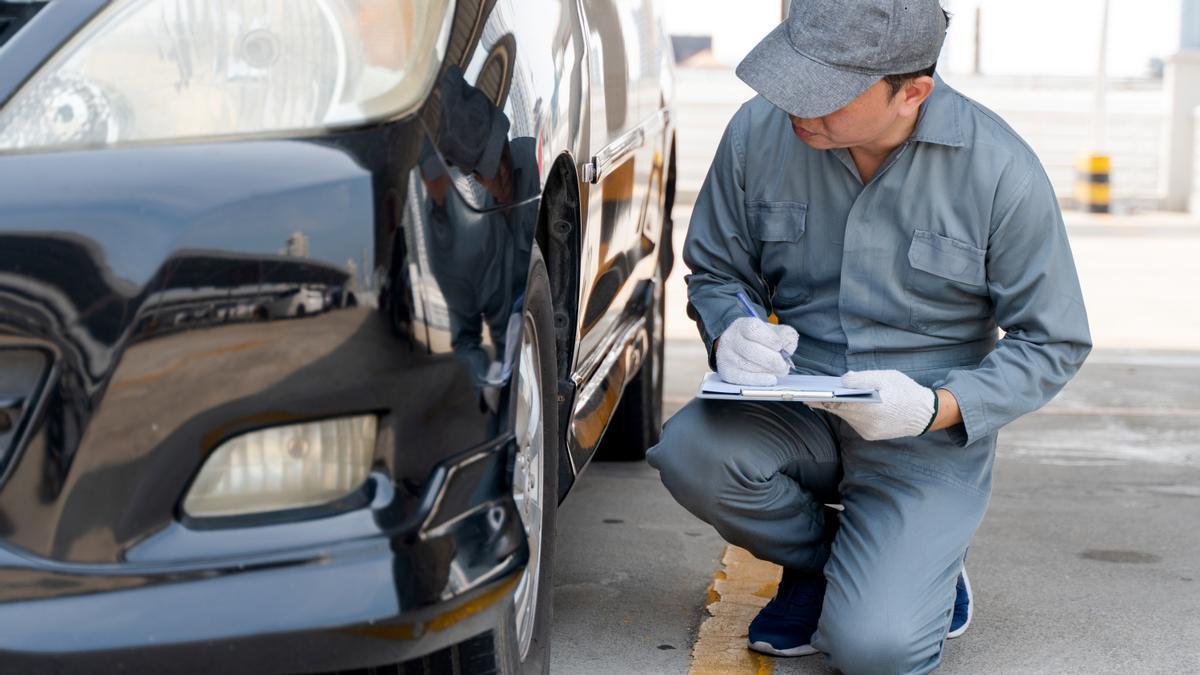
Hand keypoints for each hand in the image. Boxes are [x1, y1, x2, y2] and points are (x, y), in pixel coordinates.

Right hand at [715, 317, 798, 385]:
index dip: (770, 339)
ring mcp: (726, 356)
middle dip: (772, 360)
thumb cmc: (758, 340)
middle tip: (783, 366)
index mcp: (742, 325)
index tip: (780, 346)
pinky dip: (760, 380)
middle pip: (751, 350)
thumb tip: (788, 347)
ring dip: (768, 370)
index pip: (753, 330)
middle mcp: (731, 339)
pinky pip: (743, 378)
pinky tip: (771, 379)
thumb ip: (785, 335)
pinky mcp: (726, 371)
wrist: (737, 347)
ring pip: (749, 365)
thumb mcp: (772, 331)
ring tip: (777, 371)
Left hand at [809, 370, 935, 440]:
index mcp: (869, 408)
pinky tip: (845, 403)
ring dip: (838, 406)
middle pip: (838, 411)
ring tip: (826, 395)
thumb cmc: (905, 391)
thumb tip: (841, 381)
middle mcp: (866, 423)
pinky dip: (849, 412)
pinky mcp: (870, 435)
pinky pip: (853, 422)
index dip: (819, 399)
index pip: (837, 404)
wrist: (925, 414)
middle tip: (811, 392)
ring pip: (845, 416)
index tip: (805, 394)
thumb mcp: (884, 377)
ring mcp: (867, 432)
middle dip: (825, 401)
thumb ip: (861, 378)